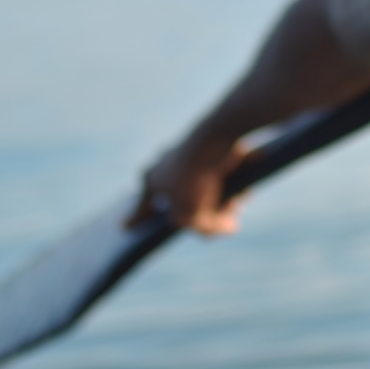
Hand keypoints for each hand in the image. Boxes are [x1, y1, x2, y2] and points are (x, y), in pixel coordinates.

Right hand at [126, 134, 248, 234]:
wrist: (217, 138)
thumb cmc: (196, 179)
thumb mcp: (195, 217)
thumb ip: (205, 230)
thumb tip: (228, 227)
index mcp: (151, 180)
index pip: (143, 208)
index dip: (137, 221)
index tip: (125, 228)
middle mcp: (164, 164)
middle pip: (184, 201)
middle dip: (204, 214)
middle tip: (223, 220)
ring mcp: (187, 153)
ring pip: (205, 187)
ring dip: (222, 200)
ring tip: (236, 201)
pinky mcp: (211, 147)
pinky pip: (221, 173)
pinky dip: (233, 183)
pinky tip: (245, 188)